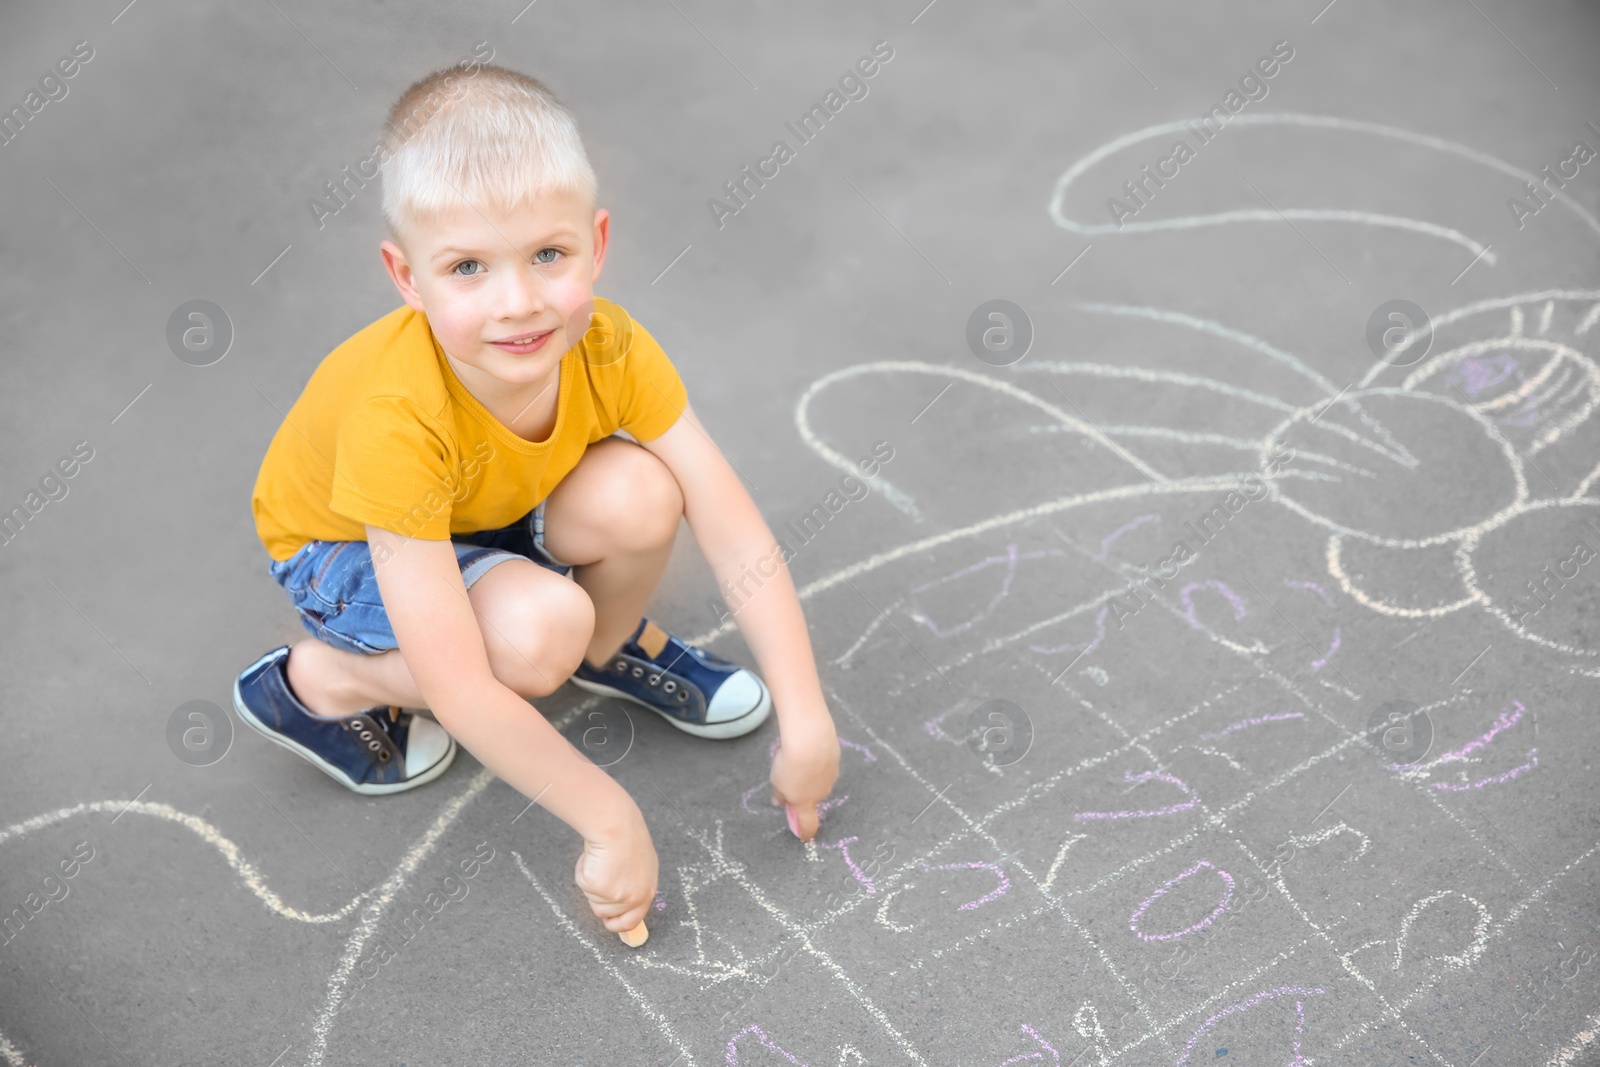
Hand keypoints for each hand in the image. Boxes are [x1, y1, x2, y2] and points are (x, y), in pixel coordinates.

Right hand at [573, 809, 657, 933]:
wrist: (616, 825)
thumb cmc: (626, 837)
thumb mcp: (639, 866)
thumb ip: (632, 885)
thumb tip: (619, 900)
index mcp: (647, 891)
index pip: (632, 921)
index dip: (617, 925)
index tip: (608, 923)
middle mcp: (634, 897)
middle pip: (607, 914)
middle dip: (598, 899)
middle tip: (599, 877)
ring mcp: (617, 896)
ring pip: (592, 901)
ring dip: (592, 882)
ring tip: (601, 861)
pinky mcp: (599, 888)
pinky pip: (583, 885)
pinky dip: (583, 871)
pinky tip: (593, 857)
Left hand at [769, 717, 839, 841]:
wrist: (810, 738)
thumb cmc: (790, 765)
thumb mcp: (777, 782)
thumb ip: (779, 795)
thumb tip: (780, 802)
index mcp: (806, 803)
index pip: (809, 825)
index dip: (806, 832)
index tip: (803, 836)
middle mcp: (822, 792)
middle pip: (812, 797)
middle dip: (802, 791)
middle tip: (788, 776)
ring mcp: (831, 775)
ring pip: (819, 779)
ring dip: (809, 773)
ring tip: (796, 757)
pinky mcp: (836, 758)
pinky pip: (824, 763)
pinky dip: (817, 759)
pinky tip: (808, 747)